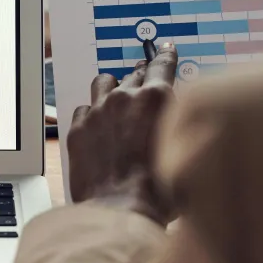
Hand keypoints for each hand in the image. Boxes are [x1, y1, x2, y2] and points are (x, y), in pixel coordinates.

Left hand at [66, 43, 177, 223]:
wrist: (120, 212)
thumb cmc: (160, 191)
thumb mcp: (185, 150)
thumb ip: (182, 124)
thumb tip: (183, 119)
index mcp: (157, 99)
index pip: (162, 65)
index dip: (165, 56)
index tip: (166, 49)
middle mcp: (125, 98)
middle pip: (134, 75)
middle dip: (141, 77)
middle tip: (144, 82)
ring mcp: (98, 112)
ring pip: (104, 83)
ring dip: (113, 89)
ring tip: (117, 101)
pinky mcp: (78, 130)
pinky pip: (84, 108)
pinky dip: (93, 114)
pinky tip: (98, 128)